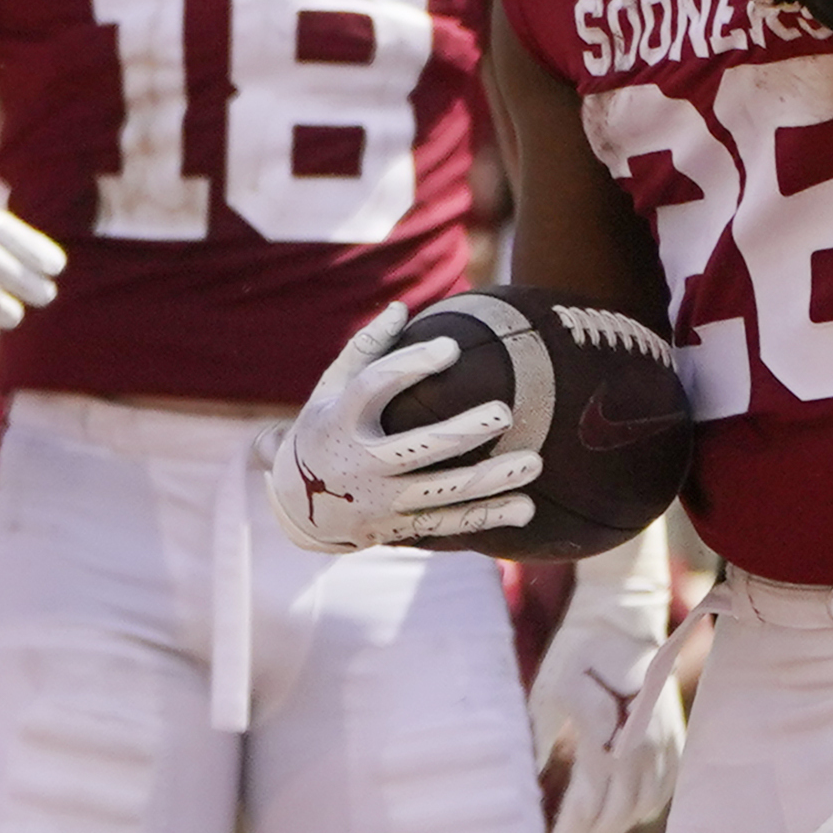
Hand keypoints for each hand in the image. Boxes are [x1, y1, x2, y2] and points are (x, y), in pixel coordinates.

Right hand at [263, 305, 536, 552]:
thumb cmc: (326, 428)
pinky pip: (449, 523)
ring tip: (534, 463)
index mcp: (341, 420)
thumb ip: (365, 348)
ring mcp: (380, 500)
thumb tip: (400, 306)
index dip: (411, 367)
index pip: (374, 388)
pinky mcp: (400, 526)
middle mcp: (359, 463)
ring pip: (440, 492)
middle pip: (415, 448)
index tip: (451, 347)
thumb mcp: (330, 389)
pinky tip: (526, 508)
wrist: (298, 505)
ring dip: (490, 480)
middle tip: (504, 412)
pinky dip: (488, 517)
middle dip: (462, 433)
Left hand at [532, 524, 683, 832]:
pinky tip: (629, 814)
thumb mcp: (555, 685)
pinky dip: (647, 806)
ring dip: (619, 825)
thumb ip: (546, 735)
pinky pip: (666, 784)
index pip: (591, 798)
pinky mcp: (676, 733)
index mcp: (611, 733)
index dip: (573, 830)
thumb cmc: (581, 650)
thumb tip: (536, 778)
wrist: (625, 619)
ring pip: (645, 802)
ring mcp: (665, 739)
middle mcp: (645, 742)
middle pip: (620, 809)